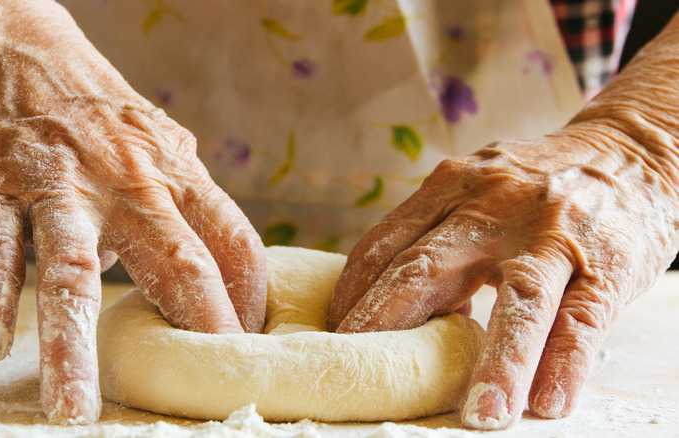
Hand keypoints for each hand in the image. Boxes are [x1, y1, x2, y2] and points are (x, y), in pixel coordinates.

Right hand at [0, 0, 265, 423]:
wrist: (9, 40)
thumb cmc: (90, 105)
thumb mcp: (153, 143)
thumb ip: (177, 202)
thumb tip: (188, 270)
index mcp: (174, 171)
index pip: (233, 240)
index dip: (250, 295)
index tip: (250, 341)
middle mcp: (128, 180)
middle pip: (177, 263)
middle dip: (200, 327)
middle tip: (210, 382)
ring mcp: (61, 183)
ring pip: (74, 272)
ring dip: (74, 346)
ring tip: (73, 407)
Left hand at [329, 123, 678, 428]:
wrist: (629, 150)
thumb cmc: (537, 185)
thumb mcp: (476, 190)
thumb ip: (434, 234)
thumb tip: (383, 297)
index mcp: (451, 188)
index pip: (383, 246)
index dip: (351, 297)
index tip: (332, 339)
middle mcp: (494, 204)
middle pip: (427, 270)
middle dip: (387, 327)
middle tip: (359, 377)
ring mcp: (552, 232)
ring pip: (519, 299)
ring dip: (496, 362)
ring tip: (480, 415)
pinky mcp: (607, 261)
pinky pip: (583, 318)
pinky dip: (562, 362)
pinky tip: (545, 401)